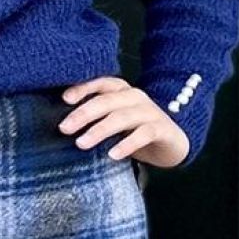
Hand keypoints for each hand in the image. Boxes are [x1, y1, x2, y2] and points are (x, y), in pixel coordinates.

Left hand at [58, 75, 190, 168]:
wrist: (174, 142)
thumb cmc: (136, 130)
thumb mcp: (116, 120)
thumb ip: (98, 117)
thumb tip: (66, 125)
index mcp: (122, 90)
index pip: (101, 83)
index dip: (83, 88)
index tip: (64, 99)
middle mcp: (135, 96)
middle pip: (106, 101)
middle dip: (83, 113)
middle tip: (64, 128)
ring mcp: (149, 111)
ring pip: (121, 117)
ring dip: (99, 130)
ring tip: (82, 143)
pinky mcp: (161, 128)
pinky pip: (143, 134)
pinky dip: (127, 144)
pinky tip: (113, 155)